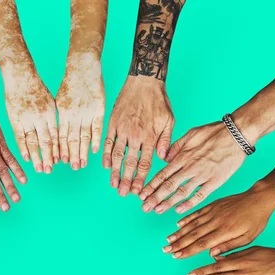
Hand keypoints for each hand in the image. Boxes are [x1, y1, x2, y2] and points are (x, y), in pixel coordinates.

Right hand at [4, 71, 58, 173]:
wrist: (20, 74)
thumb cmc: (36, 88)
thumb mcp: (50, 102)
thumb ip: (53, 119)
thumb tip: (58, 135)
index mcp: (51, 114)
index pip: (57, 136)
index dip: (59, 150)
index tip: (60, 162)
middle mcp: (40, 118)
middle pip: (46, 142)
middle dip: (49, 158)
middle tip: (50, 171)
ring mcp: (27, 119)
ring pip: (33, 142)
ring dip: (37, 157)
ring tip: (40, 169)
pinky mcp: (15, 119)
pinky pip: (20, 137)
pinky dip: (23, 148)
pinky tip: (26, 158)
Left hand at [56, 56, 104, 169]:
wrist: (83, 65)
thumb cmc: (70, 82)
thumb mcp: (60, 99)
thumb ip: (61, 117)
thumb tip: (58, 133)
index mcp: (63, 113)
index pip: (60, 137)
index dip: (60, 150)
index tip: (59, 162)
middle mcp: (73, 115)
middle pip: (71, 140)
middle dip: (71, 156)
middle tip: (72, 168)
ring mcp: (87, 113)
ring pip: (83, 137)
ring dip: (82, 152)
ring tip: (81, 165)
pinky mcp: (99, 109)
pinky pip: (97, 128)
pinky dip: (95, 140)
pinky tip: (93, 151)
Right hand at [103, 76, 173, 195]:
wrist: (144, 80)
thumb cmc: (159, 101)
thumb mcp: (169, 120)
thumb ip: (165, 140)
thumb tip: (162, 158)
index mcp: (150, 137)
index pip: (145, 163)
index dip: (141, 179)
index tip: (138, 191)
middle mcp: (136, 136)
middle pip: (130, 163)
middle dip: (127, 180)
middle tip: (123, 194)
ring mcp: (123, 130)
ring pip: (118, 155)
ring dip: (115, 172)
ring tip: (114, 185)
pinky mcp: (113, 123)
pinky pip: (108, 141)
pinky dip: (107, 154)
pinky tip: (106, 166)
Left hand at [140, 121, 247, 213]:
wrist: (237, 133)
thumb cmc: (214, 132)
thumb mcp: (190, 134)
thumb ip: (176, 147)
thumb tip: (164, 159)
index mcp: (182, 157)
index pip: (162, 175)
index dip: (150, 186)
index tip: (141, 195)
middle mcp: (190, 168)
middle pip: (168, 186)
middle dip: (154, 198)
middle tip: (144, 207)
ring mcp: (202, 175)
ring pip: (181, 192)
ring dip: (168, 203)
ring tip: (157, 210)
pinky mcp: (215, 181)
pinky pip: (200, 195)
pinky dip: (189, 203)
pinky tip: (179, 210)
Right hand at [164, 190, 274, 258]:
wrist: (259, 198)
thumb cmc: (256, 220)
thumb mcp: (248, 237)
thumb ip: (229, 246)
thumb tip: (211, 254)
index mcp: (224, 231)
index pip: (202, 244)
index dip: (187, 251)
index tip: (176, 256)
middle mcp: (215, 221)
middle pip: (193, 235)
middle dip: (177, 244)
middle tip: (166, 250)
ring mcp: (212, 212)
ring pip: (192, 224)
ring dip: (178, 233)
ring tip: (168, 240)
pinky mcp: (212, 205)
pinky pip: (197, 213)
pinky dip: (186, 219)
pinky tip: (178, 224)